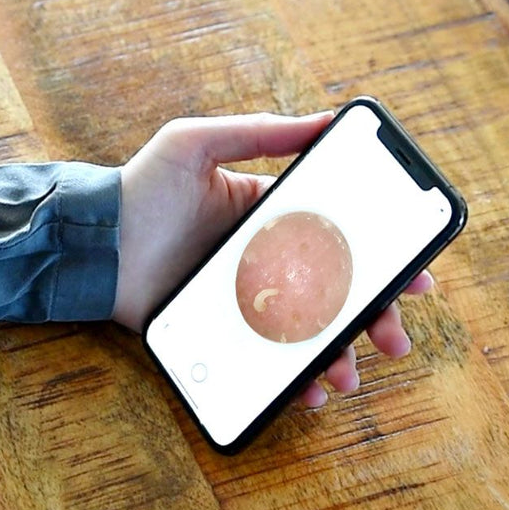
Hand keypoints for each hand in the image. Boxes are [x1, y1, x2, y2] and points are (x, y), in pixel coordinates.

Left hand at [114, 112, 435, 407]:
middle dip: (375, 318)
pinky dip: (293, 380)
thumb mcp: (195, 143)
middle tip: (393, 338)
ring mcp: (245, 301)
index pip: (341, 237)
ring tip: (346, 374)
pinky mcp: (220, 333)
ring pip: (310, 334)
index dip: (383, 257)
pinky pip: (267, 362)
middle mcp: (264, 260)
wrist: (89, 243)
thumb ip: (257, 131)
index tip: (419, 276)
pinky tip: (306, 390)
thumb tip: (324, 118)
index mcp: (270, 215)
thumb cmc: (138, 187)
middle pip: (338, 294)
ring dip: (339, 356)